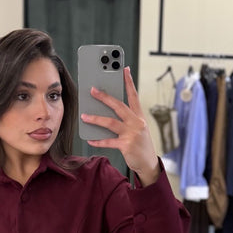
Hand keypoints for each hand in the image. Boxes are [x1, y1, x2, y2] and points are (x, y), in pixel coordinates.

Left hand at [80, 66, 159, 185]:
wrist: (149, 164)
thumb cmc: (140, 144)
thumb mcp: (136, 129)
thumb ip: (124, 120)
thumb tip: (103, 112)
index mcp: (139, 116)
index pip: (133, 95)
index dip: (128, 82)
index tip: (124, 69)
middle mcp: (137, 122)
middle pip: (119, 106)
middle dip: (105, 97)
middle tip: (93, 90)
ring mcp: (132, 134)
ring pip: (111, 122)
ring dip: (96, 119)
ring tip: (84, 116)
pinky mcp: (126, 145)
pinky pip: (108, 141)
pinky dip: (98, 140)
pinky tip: (90, 139)